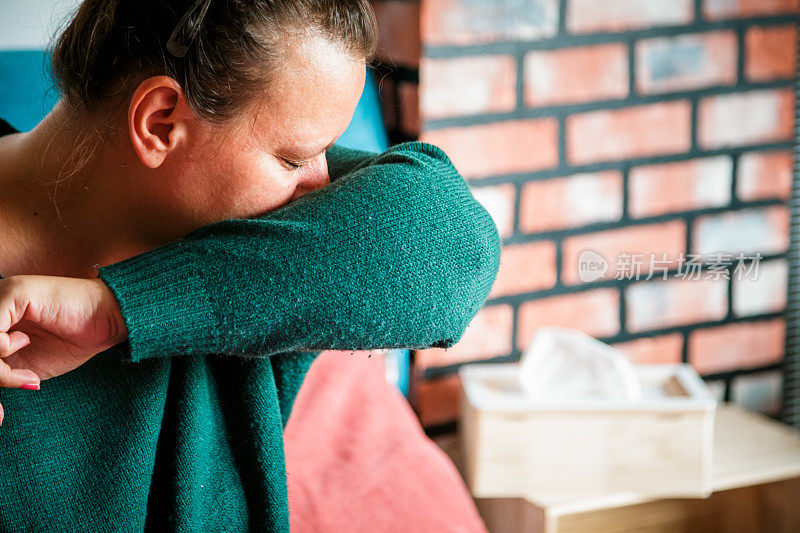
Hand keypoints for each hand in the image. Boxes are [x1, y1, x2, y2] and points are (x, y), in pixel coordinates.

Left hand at [0, 275, 127, 423]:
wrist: (111, 318)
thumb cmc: (74, 340)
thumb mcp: (25, 366)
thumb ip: (0, 373)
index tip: (2, 411)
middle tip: (14, 391)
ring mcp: (1, 296)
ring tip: (25, 376)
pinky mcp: (13, 293)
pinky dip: (2, 350)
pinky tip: (25, 345)